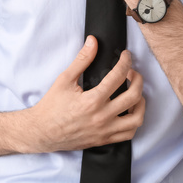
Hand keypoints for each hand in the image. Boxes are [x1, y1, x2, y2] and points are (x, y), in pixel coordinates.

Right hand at [24, 36, 144, 152]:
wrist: (42, 132)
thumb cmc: (52, 106)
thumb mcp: (64, 79)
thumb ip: (82, 60)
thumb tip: (93, 42)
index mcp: (92, 101)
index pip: (118, 76)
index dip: (125, 62)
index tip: (126, 56)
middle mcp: (102, 117)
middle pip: (133, 96)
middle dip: (138, 79)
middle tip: (133, 72)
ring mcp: (105, 131)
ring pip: (136, 118)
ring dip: (141, 102)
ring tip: (136, 92)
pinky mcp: (104, 140)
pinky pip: (129, 134)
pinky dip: (134, 121)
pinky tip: (130, 111)